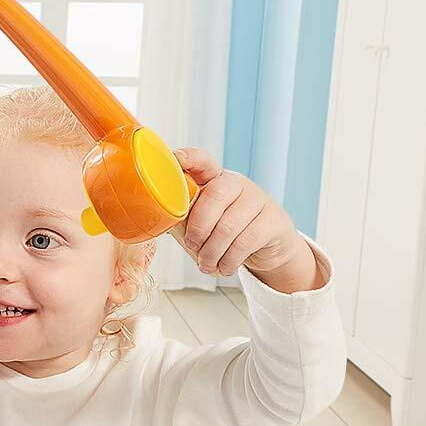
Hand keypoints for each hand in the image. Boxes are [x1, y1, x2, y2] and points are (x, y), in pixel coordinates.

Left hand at [171, 148, 322, 293]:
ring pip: (228, 226)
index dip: (190, 158)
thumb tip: (152, 220)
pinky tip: (224, 267)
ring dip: (211, 253)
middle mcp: (236, 184)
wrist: (264, 250)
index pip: (202, 162)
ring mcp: (257, 200)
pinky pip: (245, 242)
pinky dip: (228, 261)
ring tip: (206, 264)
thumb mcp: (197, 224)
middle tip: (192, 247)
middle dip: (198, 228)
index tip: (177, 158)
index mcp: (213, 181)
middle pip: (214, 196)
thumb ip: (180, 218)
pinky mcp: (273, 221)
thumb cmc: (221, 234)